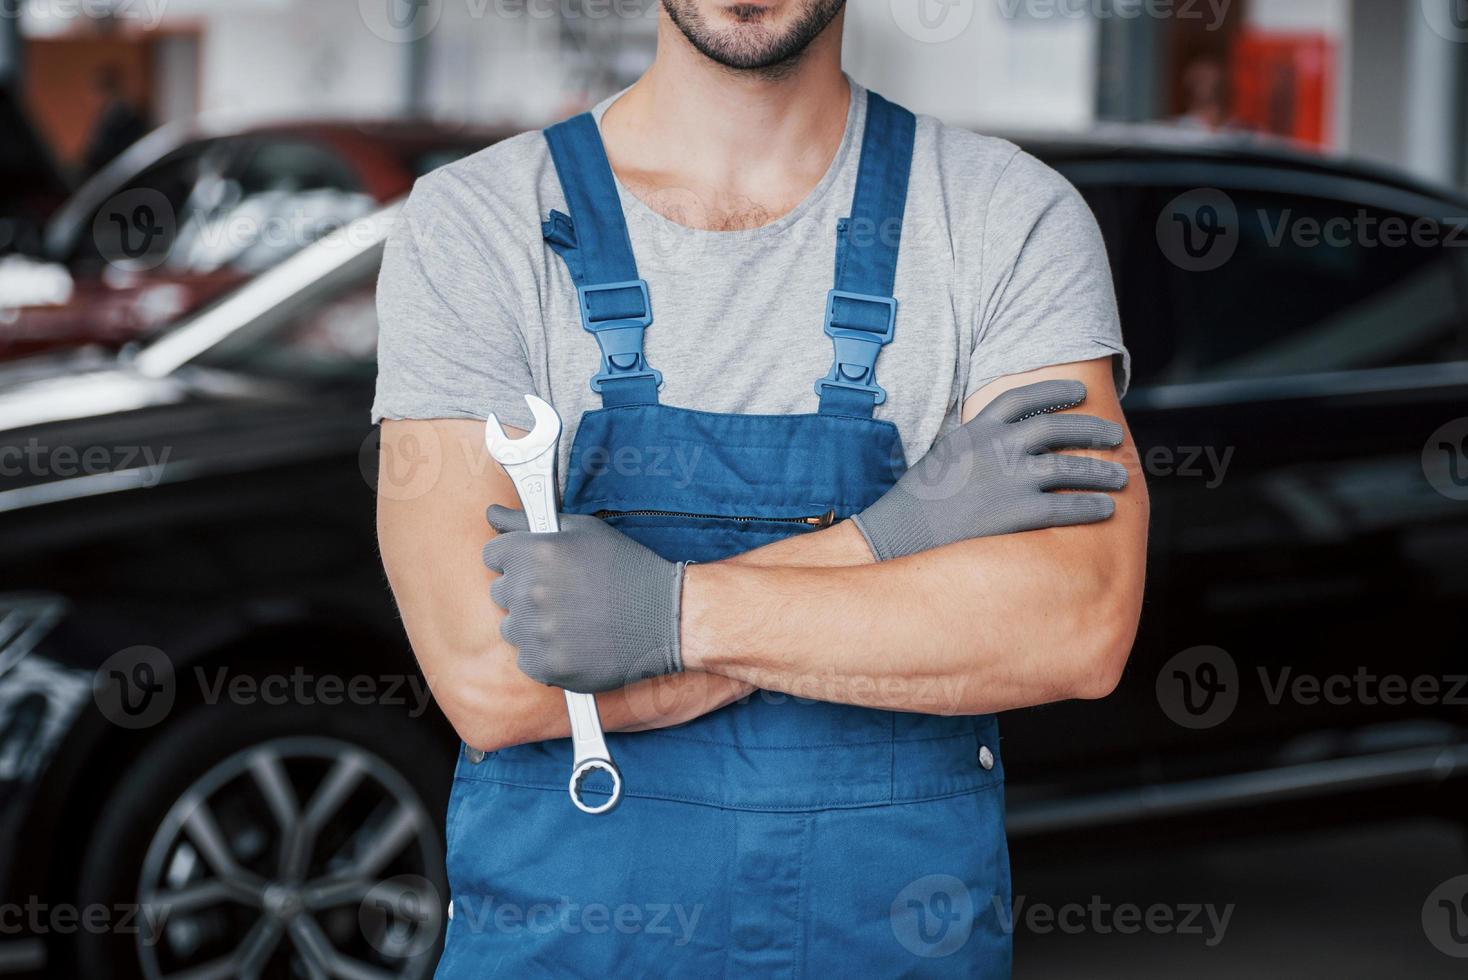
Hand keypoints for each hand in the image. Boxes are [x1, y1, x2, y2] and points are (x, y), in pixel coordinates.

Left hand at [482, 506, 684, 693]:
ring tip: (573, 619)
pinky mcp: (546, 665)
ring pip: (511, 628)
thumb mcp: (582, 531)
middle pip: (500, 593)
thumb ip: (528, 521)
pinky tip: (575, 642)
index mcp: (534, 552)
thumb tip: (491, 514)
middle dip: (525, 591)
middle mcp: (529, 591)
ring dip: (533, 625)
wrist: (666, 617)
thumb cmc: (626, 568)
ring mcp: (536, 631)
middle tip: (565, 594)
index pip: (492, 555)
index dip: (515, 559)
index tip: (539, 566)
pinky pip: (526, 659)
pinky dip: (546, 654)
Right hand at [851, 379, 1128, 560]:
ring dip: (1100, 471)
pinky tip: (1107, 510)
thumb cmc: (917, 503)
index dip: (1055, 392)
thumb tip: (997, 443)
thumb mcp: (943, 457)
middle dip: (1090, 430)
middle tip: (1114, 436)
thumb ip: (973, 445)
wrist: (899, 533)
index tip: (1080, 394)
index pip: (1023, 399)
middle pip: (1055, 428)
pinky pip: (1066, 507)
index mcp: (976, 430)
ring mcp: (1008, 478)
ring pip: (1069, 467)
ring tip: (1120, 477)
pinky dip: (1091, 507)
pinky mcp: (1016, 512)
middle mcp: (996, 447)